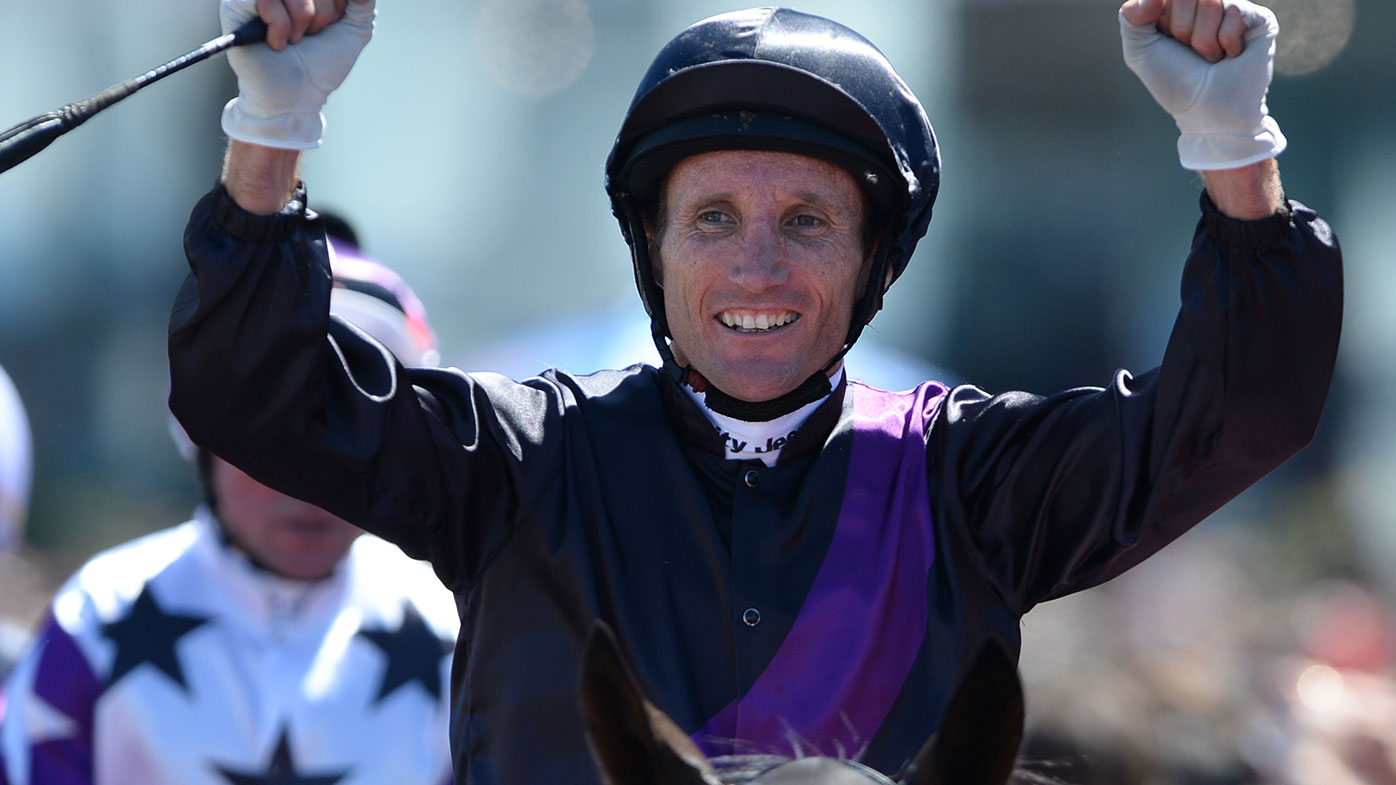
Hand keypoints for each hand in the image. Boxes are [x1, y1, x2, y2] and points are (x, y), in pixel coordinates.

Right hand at [219, 0, 376, 149]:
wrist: (297, 97)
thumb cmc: (322, 64)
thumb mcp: (355, 29)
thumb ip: (362, 1)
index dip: (335, 5)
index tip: (331, 24)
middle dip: (322, 12)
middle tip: (313, 34)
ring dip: (301, 19)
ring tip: (295, 40)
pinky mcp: (236, 6)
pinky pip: (264, 0)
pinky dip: (280, 25)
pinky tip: (277, 43)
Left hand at [1120, 0, 1285, 169]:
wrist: (1207, 111)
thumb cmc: (1175, 82)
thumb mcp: (1140, 51)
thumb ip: (1131, 18)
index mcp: (1176, 5)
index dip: (1162, 19)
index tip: (1166, 40)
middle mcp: (1205, 2)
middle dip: (1182, 28)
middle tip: (1191, 52)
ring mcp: (1233, 8)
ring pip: (1212, 0)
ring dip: (1204, 40)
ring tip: (1211, 57)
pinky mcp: (1258, 18)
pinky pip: (1235, 9)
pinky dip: (1227, 40)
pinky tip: (1231, 55)